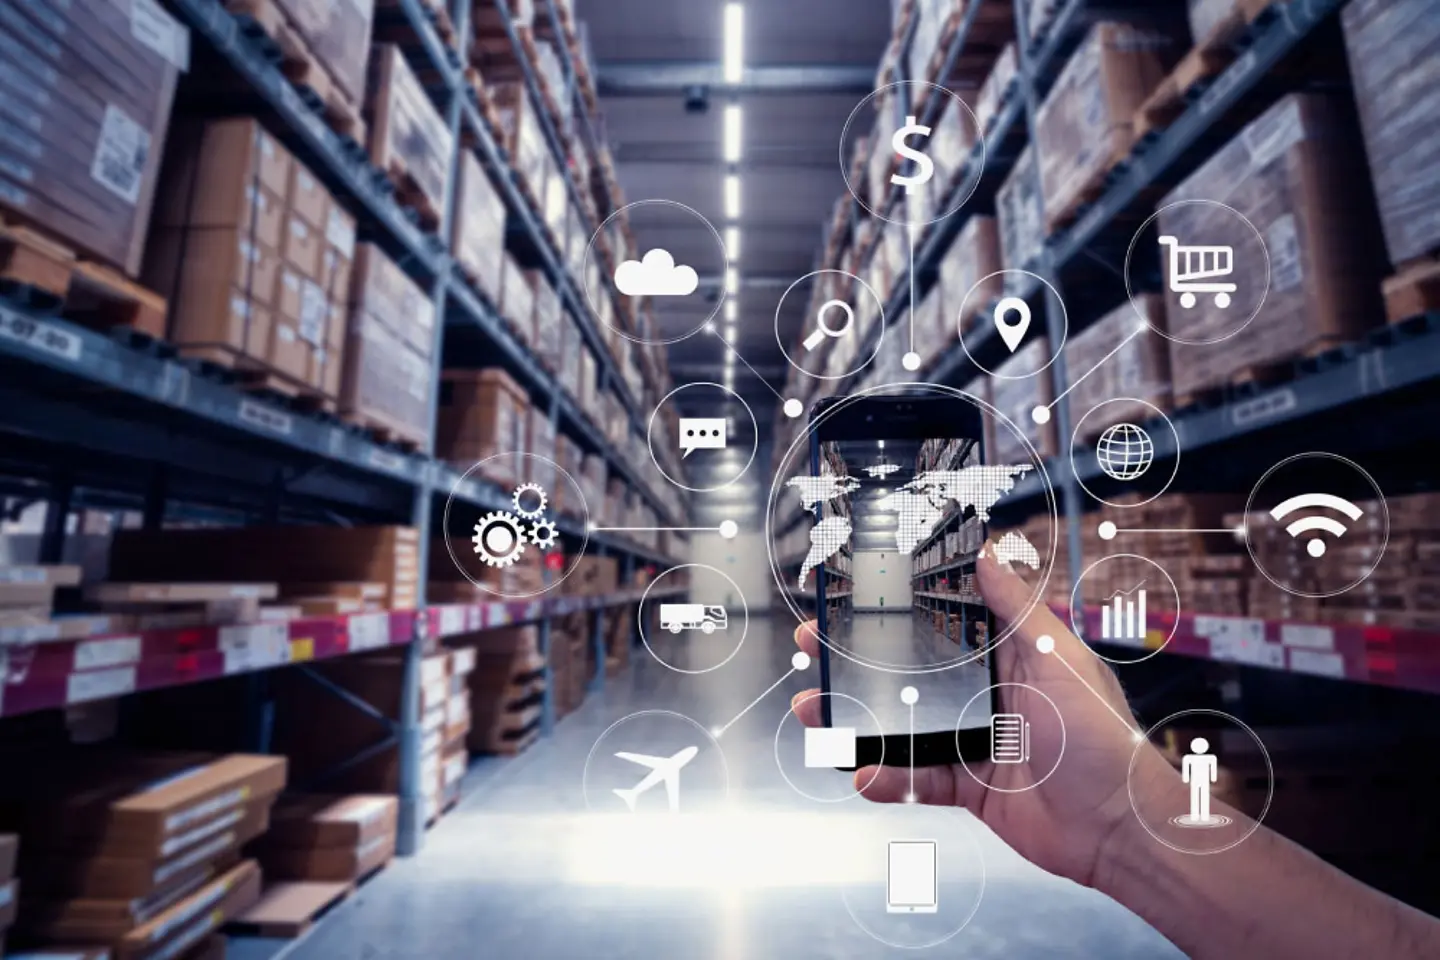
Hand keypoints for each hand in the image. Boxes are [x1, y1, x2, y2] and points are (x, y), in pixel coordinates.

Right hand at [790, 549, 1177, 888]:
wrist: (1119, 830)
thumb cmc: (1103, 738)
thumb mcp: (1060, 661)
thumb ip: (1018, 610)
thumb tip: (986, 554)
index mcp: (1008, 654)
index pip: (943, 618)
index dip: (898, 604)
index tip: (854, 591)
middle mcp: (984, 692)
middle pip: (909, 669)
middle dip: (859, 659)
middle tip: (815, 647)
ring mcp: (971, 739)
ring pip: (900, 723)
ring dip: (856, 718)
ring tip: (816, 711)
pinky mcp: (966, 786)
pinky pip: (915, 778)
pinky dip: (886, 777)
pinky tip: (863, 774)